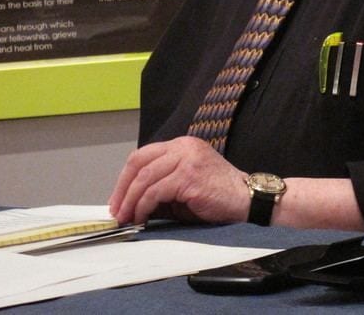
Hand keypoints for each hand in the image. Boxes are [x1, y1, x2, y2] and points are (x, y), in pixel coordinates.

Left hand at [108, 136, 248, 225]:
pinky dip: (144, 207)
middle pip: (139, 162)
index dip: (125, 177)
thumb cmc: (218, 196)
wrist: (247, 199)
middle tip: (116, 210)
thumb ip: (161, 186)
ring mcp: (187, 159)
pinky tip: (142, 218)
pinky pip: (156, 191)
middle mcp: (183, 147)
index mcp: (182, 145)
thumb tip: (131, 203)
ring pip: (145, 177)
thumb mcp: (184, 186)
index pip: (143, 155)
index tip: (117, 198)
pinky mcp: (189, 176)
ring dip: (130, 201)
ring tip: (126, 218)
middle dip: (122, 188)